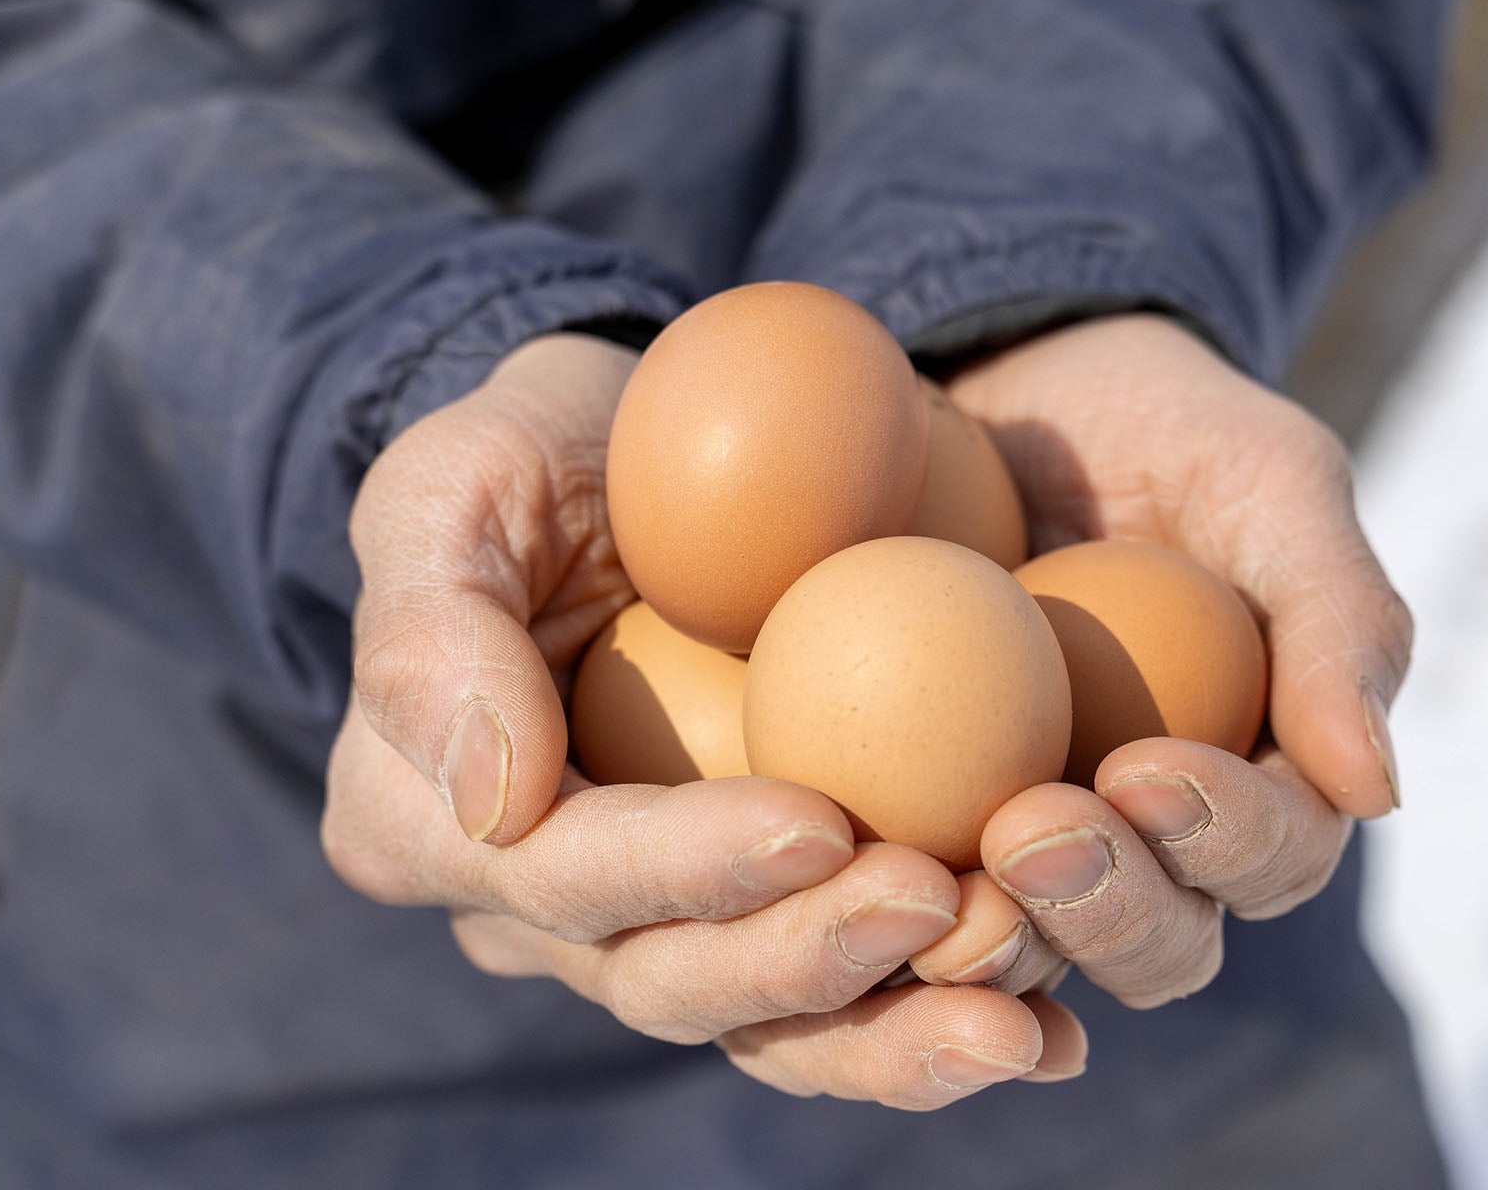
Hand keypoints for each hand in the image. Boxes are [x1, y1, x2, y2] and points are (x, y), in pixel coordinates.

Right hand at [323, 333, 1084, 1106]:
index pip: (561, 874)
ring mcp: (668, 927)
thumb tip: (494, 803)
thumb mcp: (450, 484)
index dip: (685, 868)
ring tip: (1020, 1011)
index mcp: (432, 827)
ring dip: (897, 1030)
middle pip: (674, 979)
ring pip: (775, 1025)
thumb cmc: (536, 457)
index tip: (818, 820)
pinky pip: (858, 994)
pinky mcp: (777, 912)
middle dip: (808, 960)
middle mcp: (545, 915)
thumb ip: (434, 629)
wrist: (648, 465)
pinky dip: (944, 1014)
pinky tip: (1055, 1030)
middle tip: (940, 905)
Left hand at [912, 314, 1411, 1007]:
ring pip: (1035, 952)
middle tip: (1032, 829)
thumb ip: (1338, 621)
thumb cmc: (1168, 428)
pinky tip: (841, 858)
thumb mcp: (1271, 482)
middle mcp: (1155, 845)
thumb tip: (1374, 792)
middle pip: (1159, 942)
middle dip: (1108, 906)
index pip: (1273, 854)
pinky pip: (907, 888)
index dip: (1225, 839)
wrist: (1019, 389)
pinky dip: (883, 892)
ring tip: (939, 871)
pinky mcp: (923, 826)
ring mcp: (1035, 846)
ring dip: (998, 932)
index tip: (1148, 772)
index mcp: (1263, 782)